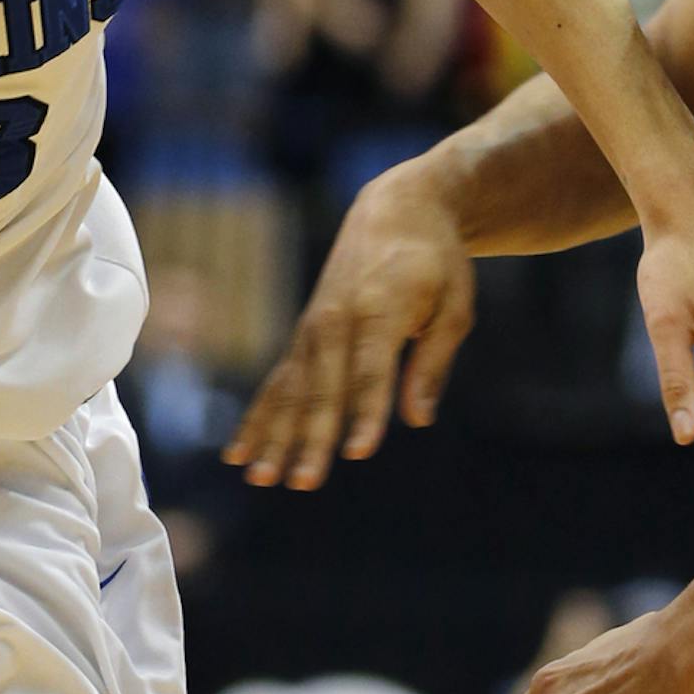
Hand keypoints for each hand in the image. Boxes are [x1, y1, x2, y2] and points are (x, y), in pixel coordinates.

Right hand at [225, 161, 475, 489]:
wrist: (396, 211)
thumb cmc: (435, 263)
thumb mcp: (454, 307)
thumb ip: (432, 363)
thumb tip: (418, 419)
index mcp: (379, 310)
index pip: (371, 371)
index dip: (366, 413)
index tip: (358, 453)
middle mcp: (336, 321)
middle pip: (323, 389)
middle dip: (311, 438)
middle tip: (304, 482)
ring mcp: (312, 330)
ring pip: (290, 391)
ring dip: (274, 436)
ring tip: (260, 478)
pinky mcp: (302, 339)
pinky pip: (276, 384)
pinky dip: (258, 418)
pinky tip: (240, 454)